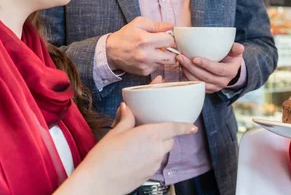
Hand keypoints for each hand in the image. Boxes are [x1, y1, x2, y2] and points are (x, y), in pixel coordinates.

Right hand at [59, 103, 196, 194]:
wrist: (97, 183)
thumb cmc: (104, 157)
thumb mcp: (115, 133)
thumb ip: (126, 119)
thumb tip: (127, 107)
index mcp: (151, 134)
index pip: (175, 128)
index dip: (185, 126)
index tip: (192, 126)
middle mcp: (157, 150)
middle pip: (170, 140)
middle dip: (165, 135)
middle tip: (152, 131)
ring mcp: (154, 164)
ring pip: (163, 152)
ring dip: (158, 146)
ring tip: (140, 145)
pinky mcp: (149, 175)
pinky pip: (155, 162)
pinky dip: (151, 157)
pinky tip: (136, 157)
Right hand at [106, 17, 176, 75]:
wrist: (111, 51)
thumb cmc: (126, 35)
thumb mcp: (139, 23)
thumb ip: (157, 25)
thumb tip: (171, 26)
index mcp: (145, 40)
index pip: (170, 41)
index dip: (172, 37)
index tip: (169, 36)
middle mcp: (146, 55)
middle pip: (172, 57)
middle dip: (173, 50)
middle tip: (168, 46)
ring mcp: (145, 65)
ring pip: (166, 63)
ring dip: (165, 57)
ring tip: (157, 50)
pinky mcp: (144, 72)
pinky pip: (157, 68)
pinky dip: (157, 62)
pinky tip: (149, 56)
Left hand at [177, 43, 243, 92]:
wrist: (229, 68)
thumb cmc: (230, 57)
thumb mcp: (235, 51)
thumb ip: (236, 48)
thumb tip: (240, 47)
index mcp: (230, 71)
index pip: (218, 70)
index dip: (206, 65)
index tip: (195, 58)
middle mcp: (223, 82)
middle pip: (205, 77)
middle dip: (191, 67)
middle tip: (181, 57)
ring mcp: (214, 87)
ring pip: (199, 82)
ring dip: (187, 72)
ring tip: (179, 61)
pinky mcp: (207, 89)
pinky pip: (196, 85)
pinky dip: (187, 78)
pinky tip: (181, 68)